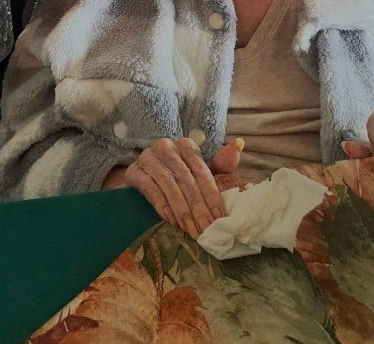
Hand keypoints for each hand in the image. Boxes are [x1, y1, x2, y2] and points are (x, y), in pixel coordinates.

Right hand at [121, 137, 242, 235]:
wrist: (142, 176)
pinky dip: (162, 205)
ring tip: (189, 228)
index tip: (219, 218)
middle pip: (186, 179)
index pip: (201, 171)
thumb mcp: (197, 170)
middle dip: (197, 206)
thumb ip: (219, 164)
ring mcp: (148, 158)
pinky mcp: (134, 171)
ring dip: (181, 209)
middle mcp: (166, 147)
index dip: (211, 195)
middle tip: (205, 229)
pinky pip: (150, 188)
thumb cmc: (175, 175)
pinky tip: (170, 219)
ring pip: (169, 184)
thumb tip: (239, 145)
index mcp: (186, 145)